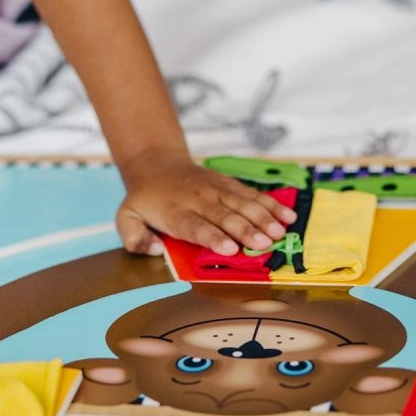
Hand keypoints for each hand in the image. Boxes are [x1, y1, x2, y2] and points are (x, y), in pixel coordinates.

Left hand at [116, 152, 295, 256]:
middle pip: (224, 216)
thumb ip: (135, 238)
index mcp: (175, 213)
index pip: (196, 227)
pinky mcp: (228, 184)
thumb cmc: (145, 201)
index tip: (229, 249)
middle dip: (244, 230)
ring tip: (280, 232)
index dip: (213, 238)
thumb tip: (154, 250)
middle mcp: (198, 200)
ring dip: (262, 218)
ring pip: (241, 203)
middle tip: (263, 244)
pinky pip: (251, 193)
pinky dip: (270, 204)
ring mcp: (215, 190)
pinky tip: (288, 217)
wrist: (156, 165)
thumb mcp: (127, 219)